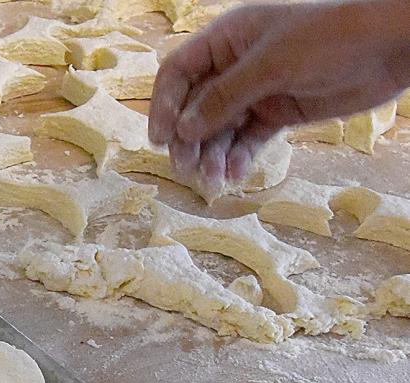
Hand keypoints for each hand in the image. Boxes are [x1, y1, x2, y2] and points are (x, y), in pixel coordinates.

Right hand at [149, 0, 409, 184]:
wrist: (389, 47)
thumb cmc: (327, 39)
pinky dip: (240, 157)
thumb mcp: (269, 65)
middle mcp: (235, 65)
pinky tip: (236, 174)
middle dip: (189, 139)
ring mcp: (257, 90)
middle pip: (195, 106)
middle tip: (186, 168)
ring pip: (220, 127)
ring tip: (214, 180)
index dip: (164, 105)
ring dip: (213, 154)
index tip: (161, 139)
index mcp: (227, 39)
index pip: (178, 73)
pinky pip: (248, 138)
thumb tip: (183, 130)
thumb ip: (224, 98)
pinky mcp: (278, 111)